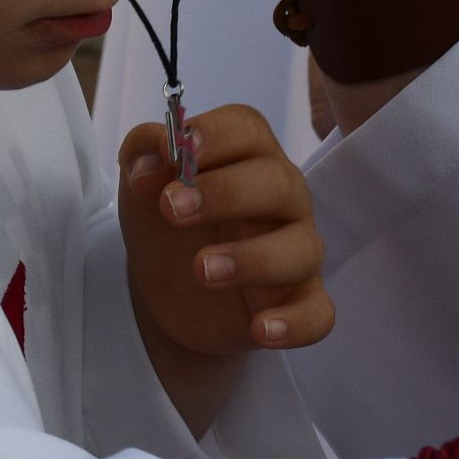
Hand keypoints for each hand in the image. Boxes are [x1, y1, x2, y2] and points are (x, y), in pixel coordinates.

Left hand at [118, 105, 333, 434]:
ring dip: (253, 259)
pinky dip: (294, 323)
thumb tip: (149, 159)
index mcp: (246, 156)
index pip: (247, 129)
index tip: (177, 150)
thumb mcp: (143, 181)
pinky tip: (260, 329)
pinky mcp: (300, 301)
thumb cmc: (167, 217)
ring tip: (201, 269)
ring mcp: (296, 250)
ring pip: (301, 249)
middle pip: (277, 182)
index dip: (215, 135)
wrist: (169, 286)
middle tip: (172, 209)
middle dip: (225, 192)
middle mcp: (282, 197)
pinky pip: (317, 313)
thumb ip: (141, 152)